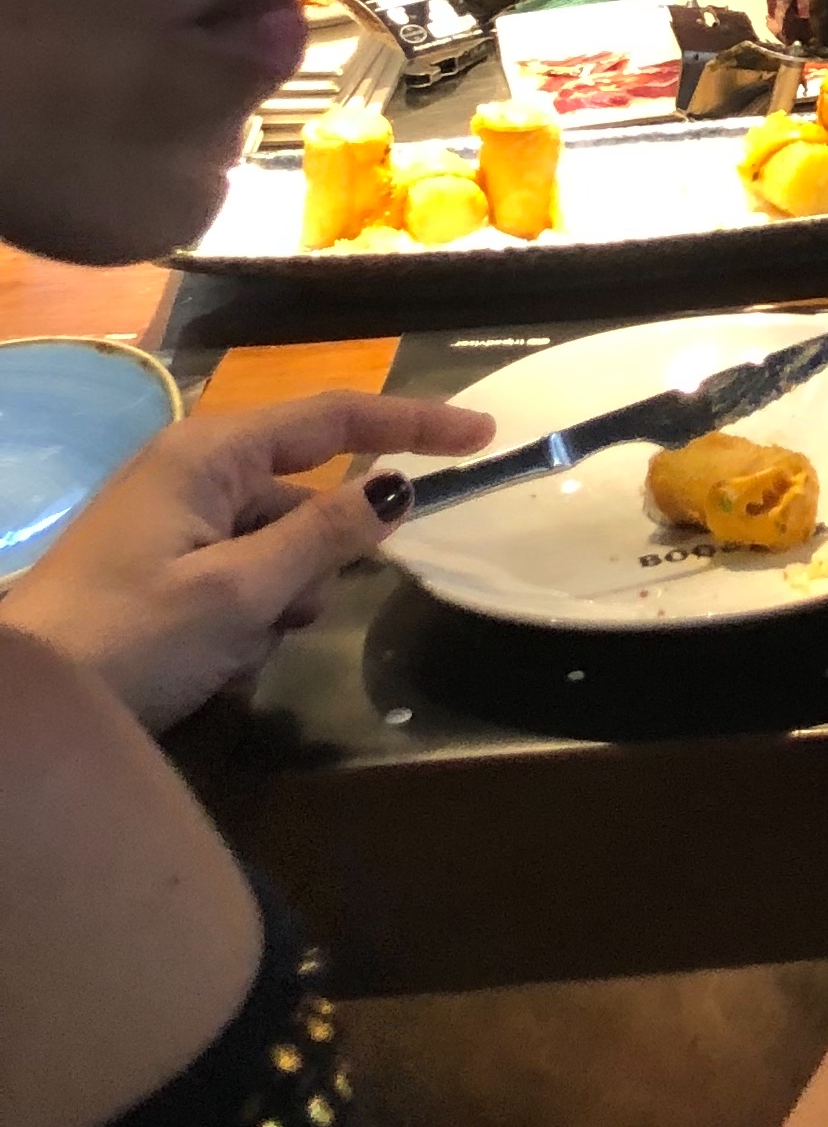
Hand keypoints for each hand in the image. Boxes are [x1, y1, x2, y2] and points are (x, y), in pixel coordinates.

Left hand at [2, 391, 492, 729]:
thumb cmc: (129, 638)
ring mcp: (172, 521)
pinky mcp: (158, 569)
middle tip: (284, 613)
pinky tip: (211, 666)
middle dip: (315, 559)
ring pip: (277, 548)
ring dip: (278, 601)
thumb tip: (399, 485)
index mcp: (211, 454)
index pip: (337, 416)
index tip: (483, 436)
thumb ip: (327, 534)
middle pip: (306, 495)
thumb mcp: (240, 591)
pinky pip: (240, 580)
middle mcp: (193, 471)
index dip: (415, 424)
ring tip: (230, 652)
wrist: (27, 709)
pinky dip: (244, 620)